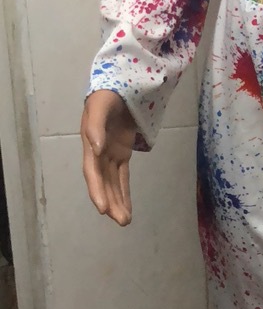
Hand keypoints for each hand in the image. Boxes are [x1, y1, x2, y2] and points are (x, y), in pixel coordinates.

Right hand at [81, 91, 136, 226]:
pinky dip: (124, 192)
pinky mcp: (121, 154)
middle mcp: (98, 154)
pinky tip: (126, 208)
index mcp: (90, 144)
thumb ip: (96, 127)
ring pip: (113, 184)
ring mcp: (110, 155)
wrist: (117, 88)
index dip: (97, 190)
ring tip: (125, 221)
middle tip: (121, 220)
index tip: (103, 208)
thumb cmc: (106, 95)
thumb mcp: (100, 106)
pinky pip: (122, 177)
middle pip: (103, 183)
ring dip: (118, 202)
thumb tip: (97, 149)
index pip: (93, 172)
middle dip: (110, 202)